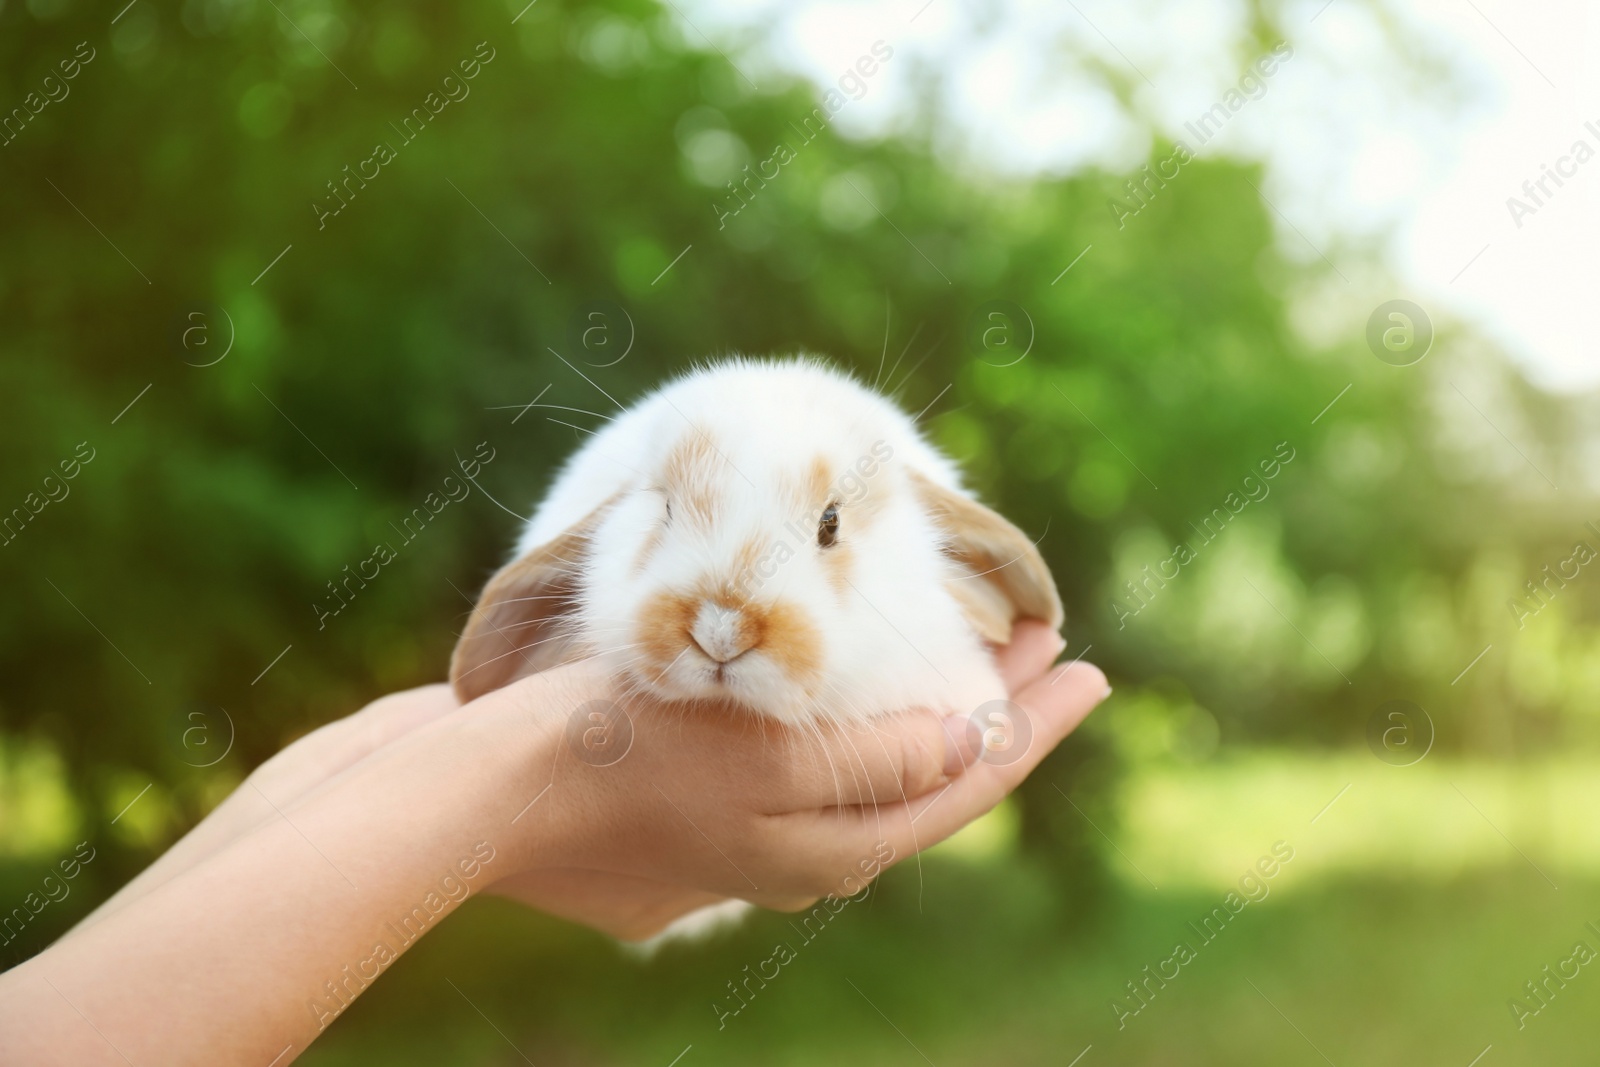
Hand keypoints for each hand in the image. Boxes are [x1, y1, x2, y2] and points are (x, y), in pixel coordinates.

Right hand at [478, 620, 1107, 927]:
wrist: (484, 791)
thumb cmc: (624, 756)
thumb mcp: (766, 759)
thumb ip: (876, 759)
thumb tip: (969, 743)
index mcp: (829, 846)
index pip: (963, 783)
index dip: (1032, 728)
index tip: (1090, 671)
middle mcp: (802, 851)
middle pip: (927, 776)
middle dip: (992, 712)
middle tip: (1048, 648)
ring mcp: (751, 833)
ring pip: (873, 771)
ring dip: (928, 711)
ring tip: (972, 658)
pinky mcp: (703, 803)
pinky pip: (814, 763)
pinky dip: (862, 718)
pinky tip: (860, 687)